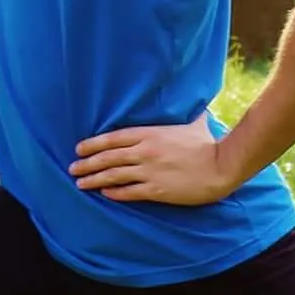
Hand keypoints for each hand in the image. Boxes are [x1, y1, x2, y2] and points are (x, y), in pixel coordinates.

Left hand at [71, 113, 238, 203]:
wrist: (221, 166)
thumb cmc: (208, 144)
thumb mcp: (193, 123)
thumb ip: (185, 114)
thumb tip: (191, 101)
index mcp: (150, 134)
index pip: (113, 138)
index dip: (93, 144)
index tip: (79, 149)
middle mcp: (145, 152)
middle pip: (108, 157)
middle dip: (87, 163)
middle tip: (73, 168)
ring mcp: (149, 172)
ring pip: (113, 175)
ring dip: (94, 179)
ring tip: (81, 183)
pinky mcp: (156, 190)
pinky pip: (129, 192)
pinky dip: (114, 192)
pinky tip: (105, 193)